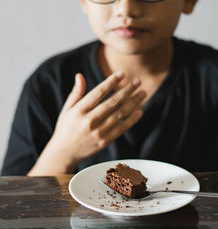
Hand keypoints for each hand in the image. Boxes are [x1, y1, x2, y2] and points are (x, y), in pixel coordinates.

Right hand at [28, 72, 145, 174]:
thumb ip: (76, 93)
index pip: (98, 93)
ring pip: (120, 114)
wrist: (64, 154)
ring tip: (143, 93)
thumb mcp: (67, 109)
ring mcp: (98, 132)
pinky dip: (131, 120)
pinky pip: (121, 129)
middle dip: (127, 90)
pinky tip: (140, 111)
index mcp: (79, 110)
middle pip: (112, 102)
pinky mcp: (105, 142)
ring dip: (133, 103)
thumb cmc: (66, 128)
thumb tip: (80, 75)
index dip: (111, 82)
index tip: (121, 74)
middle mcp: (89, 121)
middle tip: (138, 81)